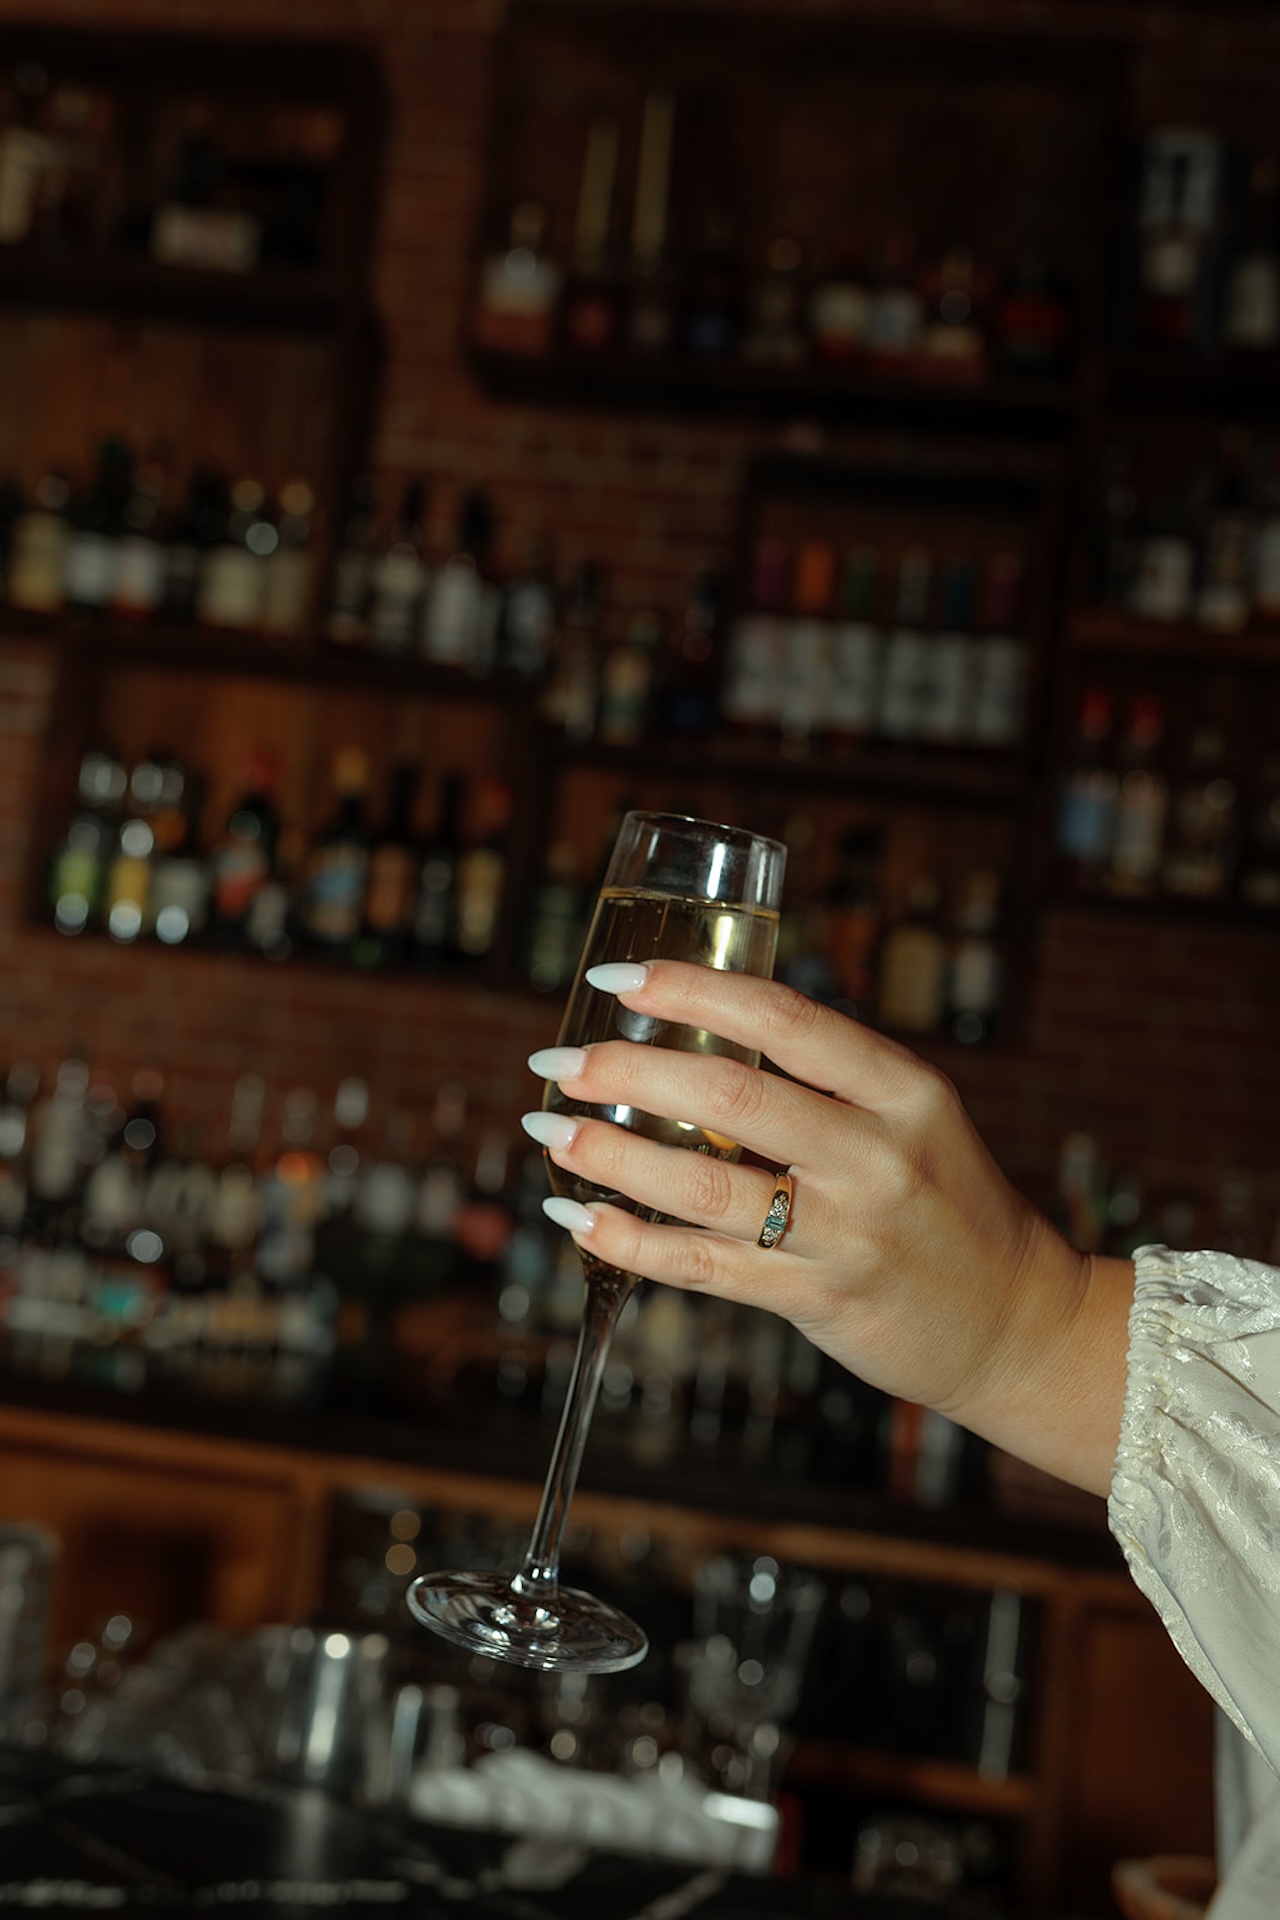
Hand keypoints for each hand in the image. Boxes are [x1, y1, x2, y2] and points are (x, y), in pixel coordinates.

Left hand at [523, 960, 1133, 1495]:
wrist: (1012, 1323)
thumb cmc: (946, 1206)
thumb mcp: (910, 1120)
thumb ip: (822, 1083)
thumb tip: (693, 1039)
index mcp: (903, 1089)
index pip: (784, 1016)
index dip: (692, 990)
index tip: (618, 978)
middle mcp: (879, 1154)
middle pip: (732, 1094)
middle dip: (628, 1071)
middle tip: (561, 1060)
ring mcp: (849, 1232)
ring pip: (706, 1186)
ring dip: (613, 1156)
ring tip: (551, 1132)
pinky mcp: (820, 1298)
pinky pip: (706, 1268)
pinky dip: (632, 1242)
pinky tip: (581, 1219)